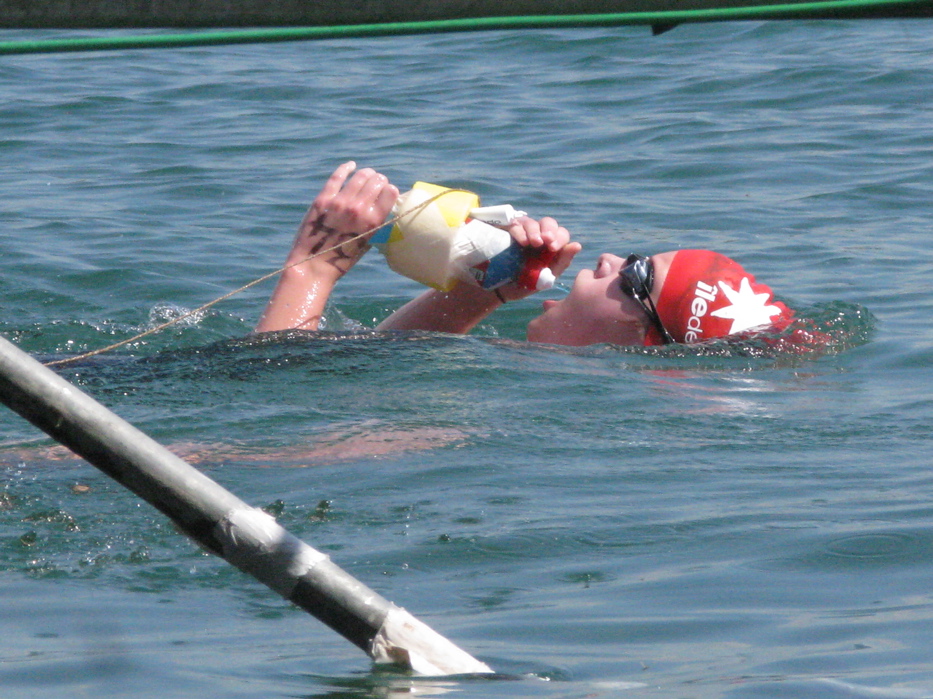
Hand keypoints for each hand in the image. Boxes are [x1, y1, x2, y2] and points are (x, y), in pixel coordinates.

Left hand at [287, 161, 398, 279]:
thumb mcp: (367, 243)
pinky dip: (346, 168)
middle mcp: (358, 209)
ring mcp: (339, 202)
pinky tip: (351, 165)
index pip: (390, 192)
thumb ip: (376, 224)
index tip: (386, 193)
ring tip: (366, 175)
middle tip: (377, 183)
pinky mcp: (322, 199)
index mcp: (373, 222)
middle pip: (377, 181)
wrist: (314, 266)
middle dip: (379, 180)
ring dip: (366, 173)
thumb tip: (382, 206)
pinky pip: (338, 176)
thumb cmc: (343, 259)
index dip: (390, 190)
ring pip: (360, 175)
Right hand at [496, 216, 580, 301]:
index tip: (554, 248)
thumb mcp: (546, 277)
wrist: (500, 290)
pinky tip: (522, 242)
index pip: (561, 234)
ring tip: (533, 243)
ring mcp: (522, 233)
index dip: (560, 237)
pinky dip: (520, 232)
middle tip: (546, 241)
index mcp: (550, 246)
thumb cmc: (526, 284)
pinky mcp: (508, 233)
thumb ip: (562, 261)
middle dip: (549, 230)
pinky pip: (515, 226)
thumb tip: (577, 245)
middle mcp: (538, 237)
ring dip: (534, 231)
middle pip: (548, 222)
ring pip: (532, 222)